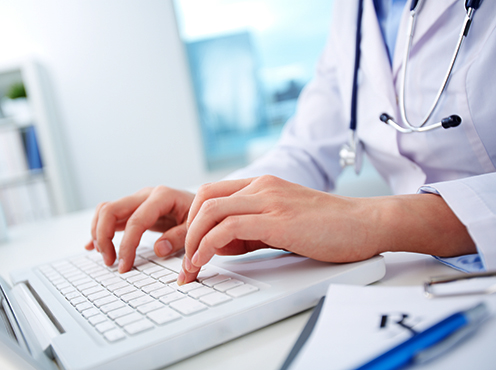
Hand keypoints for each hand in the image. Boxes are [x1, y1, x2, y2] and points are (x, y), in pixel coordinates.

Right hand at [85, 186, 194, 271]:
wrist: (204, 205)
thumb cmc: (201, 216)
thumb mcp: (196, 228)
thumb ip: (179, 237)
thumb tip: (159, 249)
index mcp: (162, 196)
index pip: (136, 221)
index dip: (127, 245)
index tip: (124, 266)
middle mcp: (146, 194)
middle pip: (111, 209)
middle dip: (104, 237)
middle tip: (110, 262)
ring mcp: (138, 200)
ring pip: (105, 210)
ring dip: (99, 233)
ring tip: (106, 257)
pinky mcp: (134, 208)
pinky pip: (109, 216)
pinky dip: (99, 230)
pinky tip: (93, 247)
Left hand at [178, 175, 377, 283]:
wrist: (366, 223)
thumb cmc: (329, 227)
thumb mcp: (282, 223)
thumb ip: (251, 231)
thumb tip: (220, 245)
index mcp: (262, 185)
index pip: (211, 194)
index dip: (193, 220)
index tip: (190, 248)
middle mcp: (262, 187)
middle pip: (204, 199)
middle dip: (186, 230)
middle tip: (184, 260)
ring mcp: (270, 200)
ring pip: (211, 211)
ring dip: (193, 241)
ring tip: (191, 266)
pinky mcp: (278, 219)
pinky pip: (229, 228)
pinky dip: (209, 245)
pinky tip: (205, 261)